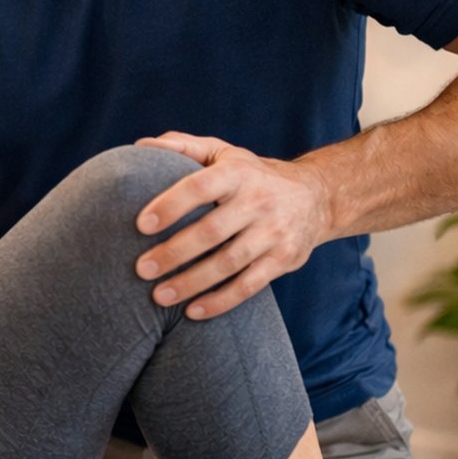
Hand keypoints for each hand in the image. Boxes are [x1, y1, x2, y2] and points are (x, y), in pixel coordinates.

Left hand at [132, 133, 332, 319]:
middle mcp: (259, 201)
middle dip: (174, 252)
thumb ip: (182, 147)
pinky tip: (192, 312)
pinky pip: (249, 285)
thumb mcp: (222, 153)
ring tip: (158, 296)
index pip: (200, 187)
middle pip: (212, 231)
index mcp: (237, 173)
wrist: (316, 196)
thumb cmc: (251, 175)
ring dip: (192, 282)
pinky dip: (220, 301)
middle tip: (141, 269)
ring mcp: (275, 232)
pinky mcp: (285, 259)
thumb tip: (140, 146)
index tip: (140, 225)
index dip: (170, 205)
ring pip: (229, 263)